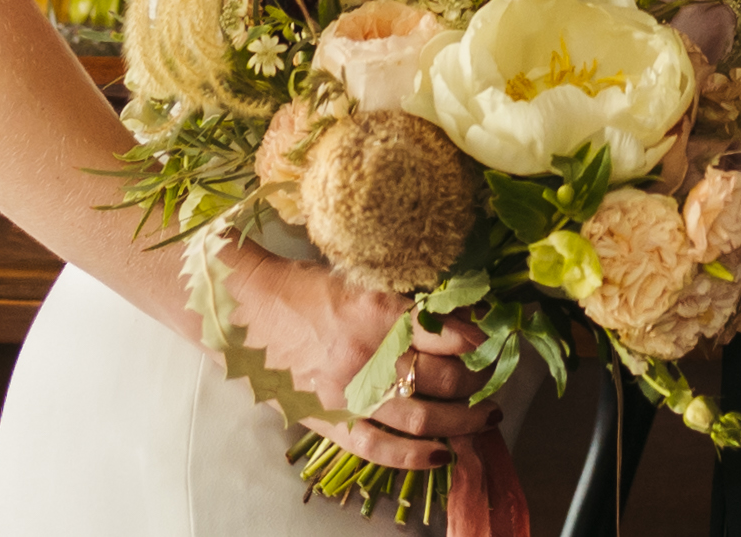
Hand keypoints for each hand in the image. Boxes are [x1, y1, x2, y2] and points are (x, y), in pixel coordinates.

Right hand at [221, 243, 486, 472]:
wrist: (248, 312)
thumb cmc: (308, 290)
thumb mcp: (363, 283)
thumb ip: (406, 306)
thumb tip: (457, 323)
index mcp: (379, 312)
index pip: (446, 333)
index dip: (477, 341)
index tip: (492, 344)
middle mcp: (369, 354)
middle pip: (443, 378)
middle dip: (477, 382)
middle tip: (491, 380)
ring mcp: (349, 392)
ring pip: (422, 417)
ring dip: (463, 422)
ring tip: (485, 419)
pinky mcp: (331, 420)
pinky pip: (379, 448)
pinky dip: (414, 457)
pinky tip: (442, 455)